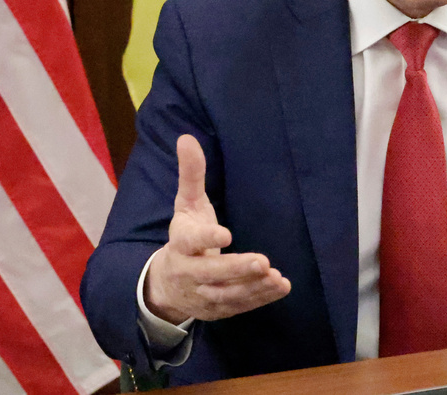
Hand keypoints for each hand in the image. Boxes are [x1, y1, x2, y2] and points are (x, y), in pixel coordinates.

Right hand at [144, 135, 291, 323]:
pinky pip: (239, 306)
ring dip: (252, 287)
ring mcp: (203, 294)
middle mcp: (189, 272)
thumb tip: (186, 137)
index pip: (191, 241)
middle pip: (211, 273)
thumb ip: (191, 174)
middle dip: (236, 268)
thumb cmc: (184, 236)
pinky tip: (279, 286)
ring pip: (227, 294)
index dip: (207, 238)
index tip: (226, 234)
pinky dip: (259, 298)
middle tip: (262, 261)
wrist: (166, 285)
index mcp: (181, 243)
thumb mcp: (186, 205)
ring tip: (275, 277)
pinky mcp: (217, 309)